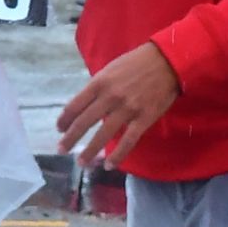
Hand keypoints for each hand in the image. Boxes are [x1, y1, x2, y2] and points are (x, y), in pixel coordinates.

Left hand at [58, 42, 180, 168]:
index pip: (74, 106)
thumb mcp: (110, 70)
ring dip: (90, 151)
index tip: (59, 129)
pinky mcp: (144, 119)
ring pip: (103, 135)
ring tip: (81, 162)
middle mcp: (109, 97)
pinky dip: (118, 155)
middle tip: (61, 150)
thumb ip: (97, 88)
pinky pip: (128, 141)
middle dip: (70, 139)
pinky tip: (109, 165)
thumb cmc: (136, 63)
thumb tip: (85, 105)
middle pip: (84, 122)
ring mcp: (127, 109)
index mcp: (99, 83)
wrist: (167, 62)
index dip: (64, 120)